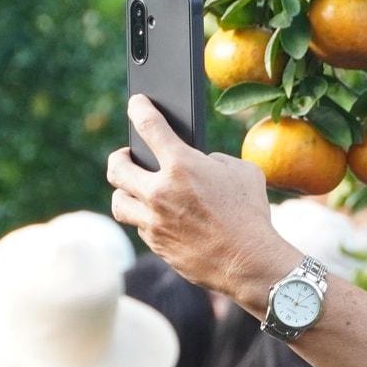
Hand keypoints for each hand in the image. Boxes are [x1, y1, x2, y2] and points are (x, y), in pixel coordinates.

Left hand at [106, 96, 298, 304]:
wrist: (249, 262)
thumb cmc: (250, 214)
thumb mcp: (242, 172)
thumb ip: (215, 160)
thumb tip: (202, 163)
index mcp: (182, 165)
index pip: (148, 126)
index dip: (139, 109)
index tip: (136, 104)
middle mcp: (160, 192)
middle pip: (116, 167)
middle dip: (119, 158)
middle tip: (126, 158)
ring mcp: (154, 221)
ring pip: (118, 202)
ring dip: (125, 192)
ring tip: (135, 190)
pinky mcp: (156, 245)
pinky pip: (140, 227)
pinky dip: (147, 220)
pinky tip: (159, 218)